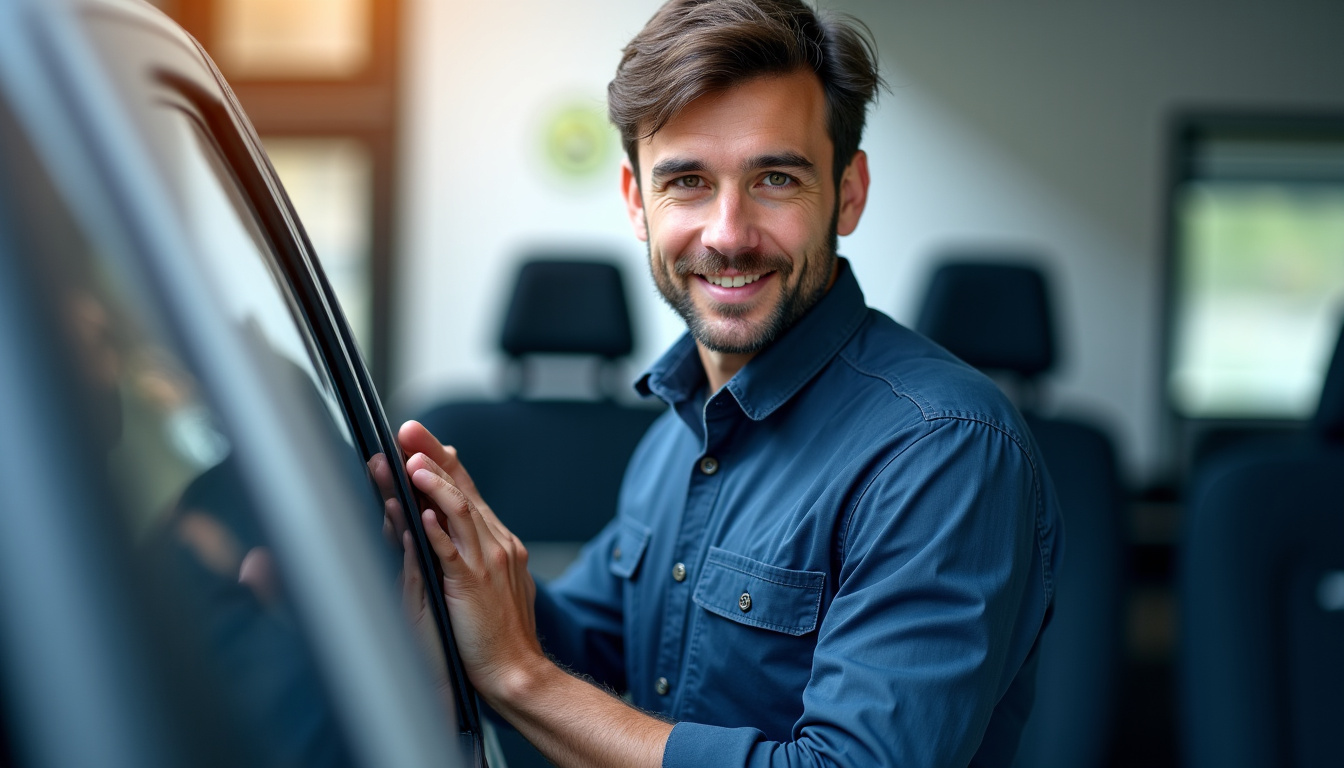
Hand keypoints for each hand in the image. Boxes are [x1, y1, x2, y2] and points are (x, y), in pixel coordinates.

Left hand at [399, 421, 543, 704]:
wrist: (517, 670)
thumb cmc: (498, 632)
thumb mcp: (487, 579)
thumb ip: (468, 549)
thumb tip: (438, 522)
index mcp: (497, 541)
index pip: (467, 489)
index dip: (443, 460)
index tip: (419, 439)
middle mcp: (495, 543)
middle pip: (462, 488)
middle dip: (433, 456)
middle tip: (408, 431)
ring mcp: (487, 562)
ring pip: (459, 511)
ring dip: (433, 484)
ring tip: (411, 464)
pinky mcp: (474, 585)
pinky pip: (454, 551)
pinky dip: (437, 531)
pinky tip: (421, 514)